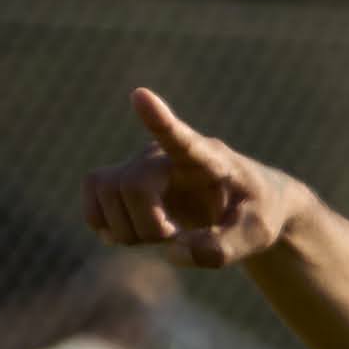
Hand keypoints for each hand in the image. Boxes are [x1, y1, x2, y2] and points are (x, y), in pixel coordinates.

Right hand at [84, 88, 296, 270]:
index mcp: (206, 158)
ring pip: (104, 193)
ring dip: (127, 231)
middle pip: (131, 186)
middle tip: (178, 238)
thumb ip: (222, 248)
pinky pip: (92, 200)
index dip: (157, 118)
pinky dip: (106, 227)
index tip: (140, 96)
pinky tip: (134, 234)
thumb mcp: (256, 235)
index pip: (179, 137)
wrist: (244, 210)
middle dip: (148, 227)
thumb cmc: (255, 214)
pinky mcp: (122, 183)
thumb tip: (173, 253)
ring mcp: (139, 166)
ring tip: (162, 234)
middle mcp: (164, 155)